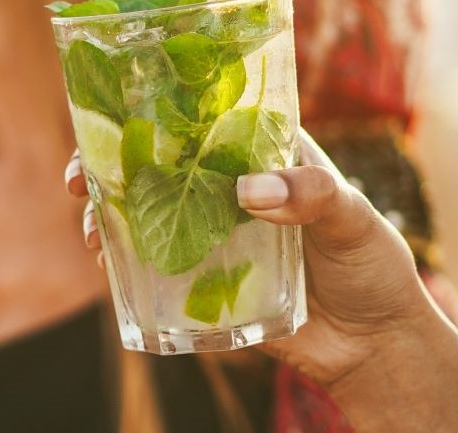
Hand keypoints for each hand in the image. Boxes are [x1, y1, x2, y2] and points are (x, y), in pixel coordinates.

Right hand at [65, 130, 433, 385]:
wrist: (376, 347)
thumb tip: (248, 190)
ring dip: (108, 216)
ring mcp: (212, 236)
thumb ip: (311, 195)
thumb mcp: (354, 219)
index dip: (154, 109)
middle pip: (157, 163)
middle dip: (109, 164)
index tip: (116, 112)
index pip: (203, 118)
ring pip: (146, 214)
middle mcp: (228, 189)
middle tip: (80, 179)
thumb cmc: (375, 269)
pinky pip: (155, 268)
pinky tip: (107, 264)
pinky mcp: (205, 283)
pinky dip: (124, 262)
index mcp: (263, 155)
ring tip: (90, 231)